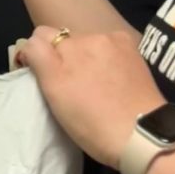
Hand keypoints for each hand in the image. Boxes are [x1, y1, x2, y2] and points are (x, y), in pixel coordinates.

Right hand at [17, 27, 163, 167]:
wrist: (144, 137)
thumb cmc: (92, 123)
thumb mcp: (55, 93)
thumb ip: (39, 58)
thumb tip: (31, 44)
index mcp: (67, 47)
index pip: (39, 36)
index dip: (36, 55)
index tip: (42, 77)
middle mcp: (90, 36)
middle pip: (64, 39)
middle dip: (61, 56)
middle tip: (69, 86)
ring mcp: (114, 41)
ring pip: (87, 43)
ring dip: (84, 57)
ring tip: (93, 84)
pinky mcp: (133, 51)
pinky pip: (109, 46)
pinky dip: (105, 58)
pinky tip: (111, 78)